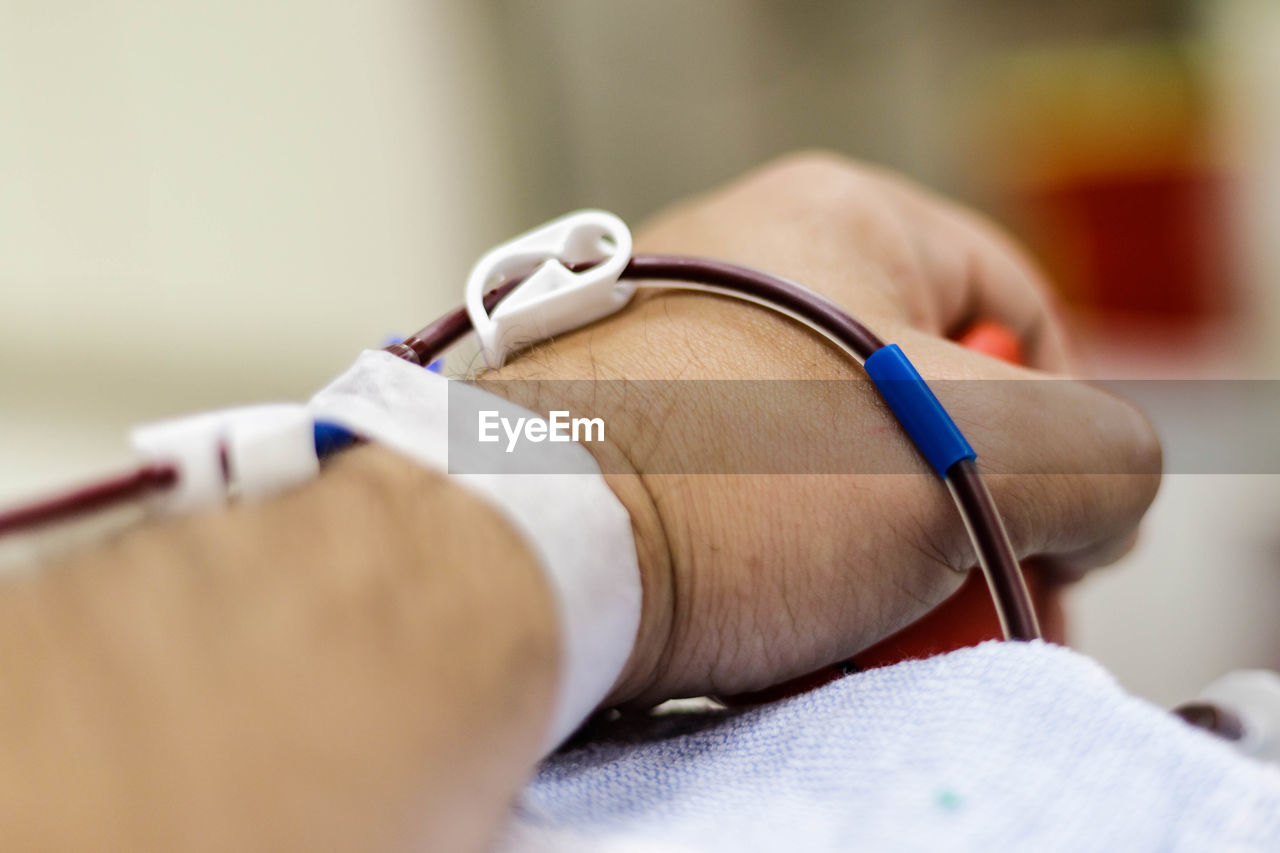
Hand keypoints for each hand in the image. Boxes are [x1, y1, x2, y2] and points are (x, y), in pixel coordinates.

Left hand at [488, 152, 1160, 705]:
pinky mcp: (611, 425)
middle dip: (962, 516)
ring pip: (830, 456)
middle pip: (917, 397)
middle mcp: (743, 261)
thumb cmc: (749, 484)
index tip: (1050, 541)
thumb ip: (1099, 460)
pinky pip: (743, 490)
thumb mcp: (988, 463)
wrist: (527, 547)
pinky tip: (782, 620)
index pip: (1014, 311)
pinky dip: (782, 559)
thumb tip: (1087, 501)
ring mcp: (668, 343)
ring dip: (875, 555)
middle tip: (968, 608)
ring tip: (866, 628)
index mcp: (841, 220)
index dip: (1061, 433)